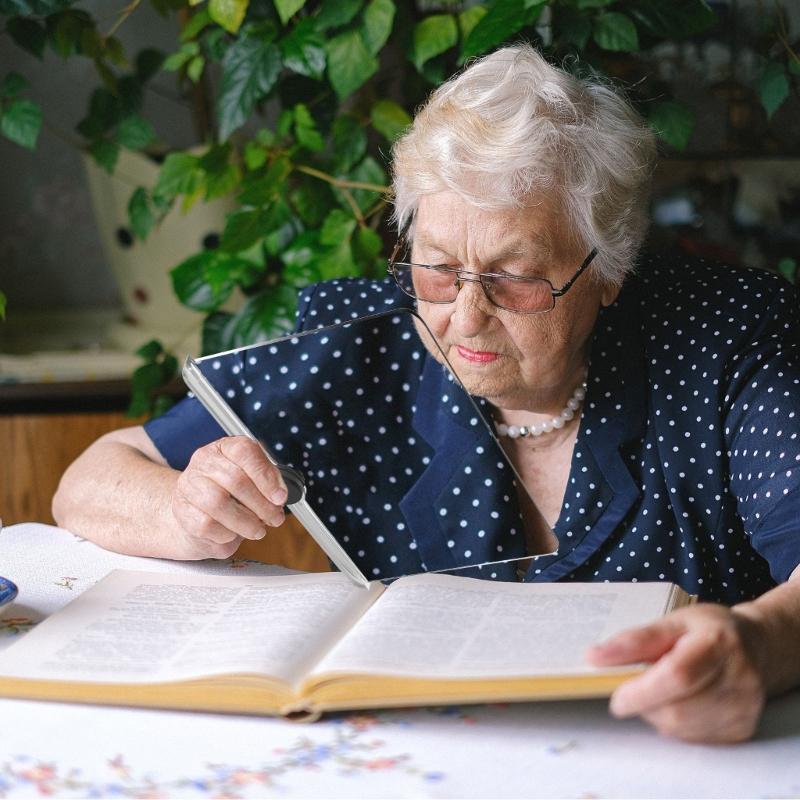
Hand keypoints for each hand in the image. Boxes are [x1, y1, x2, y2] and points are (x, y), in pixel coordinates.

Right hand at [170, 436, 288, 559]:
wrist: (196, 510)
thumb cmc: (230, 493)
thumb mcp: (252, 480)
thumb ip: (268, 482)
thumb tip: (279, 495)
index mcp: (225, 447)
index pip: (245, 451)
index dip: (266, 476)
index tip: (280, 497)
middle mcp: (204, 461)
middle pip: (235, 480)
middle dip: (261, 505)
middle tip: (274, 518)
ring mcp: (190, 485)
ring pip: (218, 503)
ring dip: (246, 522)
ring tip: (257, 529)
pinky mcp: (182, 510)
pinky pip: (207, 525)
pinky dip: (227, 533)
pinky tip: (234, 533)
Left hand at [586, 603, 765, 742]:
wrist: (757, 646)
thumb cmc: (708, 630)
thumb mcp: (672, 621)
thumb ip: (634, 640)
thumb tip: (594, 657)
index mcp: (717, 643)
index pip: (677, 676)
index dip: (642, 691)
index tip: (616, 697)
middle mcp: (738, 678)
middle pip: (678, 709)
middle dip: (645, 703)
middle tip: (636, 687)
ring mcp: (744, 707)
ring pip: (682, 728)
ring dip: (658, 714)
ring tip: (660, 690)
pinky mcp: (742, 728)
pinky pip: (694, 737)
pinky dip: (676, 724)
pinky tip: (680, 702)